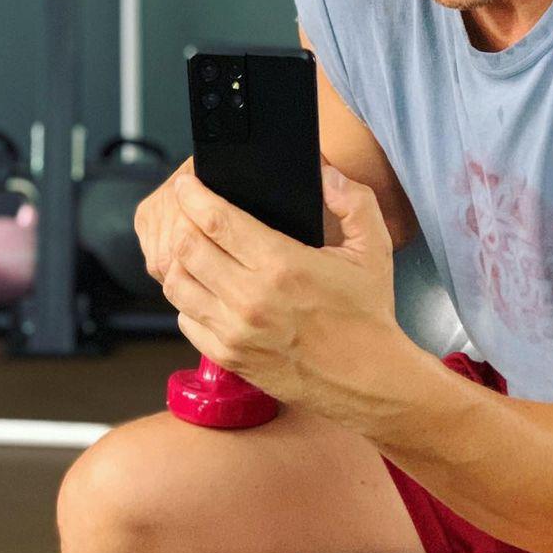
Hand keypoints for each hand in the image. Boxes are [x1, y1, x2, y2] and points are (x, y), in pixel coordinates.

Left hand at [162, 164, 402, 421]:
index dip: (194, 196)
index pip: (217, 221)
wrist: (367, 379)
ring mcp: (234, 331)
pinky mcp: (228, 357)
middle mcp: (251, 298)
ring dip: (178, 259)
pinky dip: (186, 298)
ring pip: (177, 284)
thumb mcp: (374, 248)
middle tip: (187, 210)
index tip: (188, 184)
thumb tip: (325, 172)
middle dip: (181, 221)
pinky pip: (184, 319)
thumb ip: (354, 200)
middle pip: (187, 248)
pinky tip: (203, 286)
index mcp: (283, 265)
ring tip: (191, 245)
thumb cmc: (368, 313)